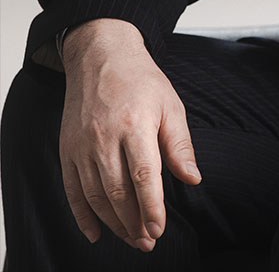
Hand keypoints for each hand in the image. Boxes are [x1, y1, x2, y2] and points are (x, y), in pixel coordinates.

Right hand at [60, 19, 201, 250]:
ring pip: (95, 195)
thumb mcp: (170, 104)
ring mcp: (82, 144)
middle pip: (118, 191)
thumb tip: (193, 179)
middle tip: (148, 241)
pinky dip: (82, 216)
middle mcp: (104, 136)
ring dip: (113, 223)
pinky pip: (72, 190)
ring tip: (131, 237)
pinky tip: (95, 233)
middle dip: (134, 223)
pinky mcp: (67, 148)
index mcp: (134, 124)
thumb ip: (180, 144)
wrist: (101, 56)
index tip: (159, 229)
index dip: (151, 207)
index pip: (143, 175)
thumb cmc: (141, 80)